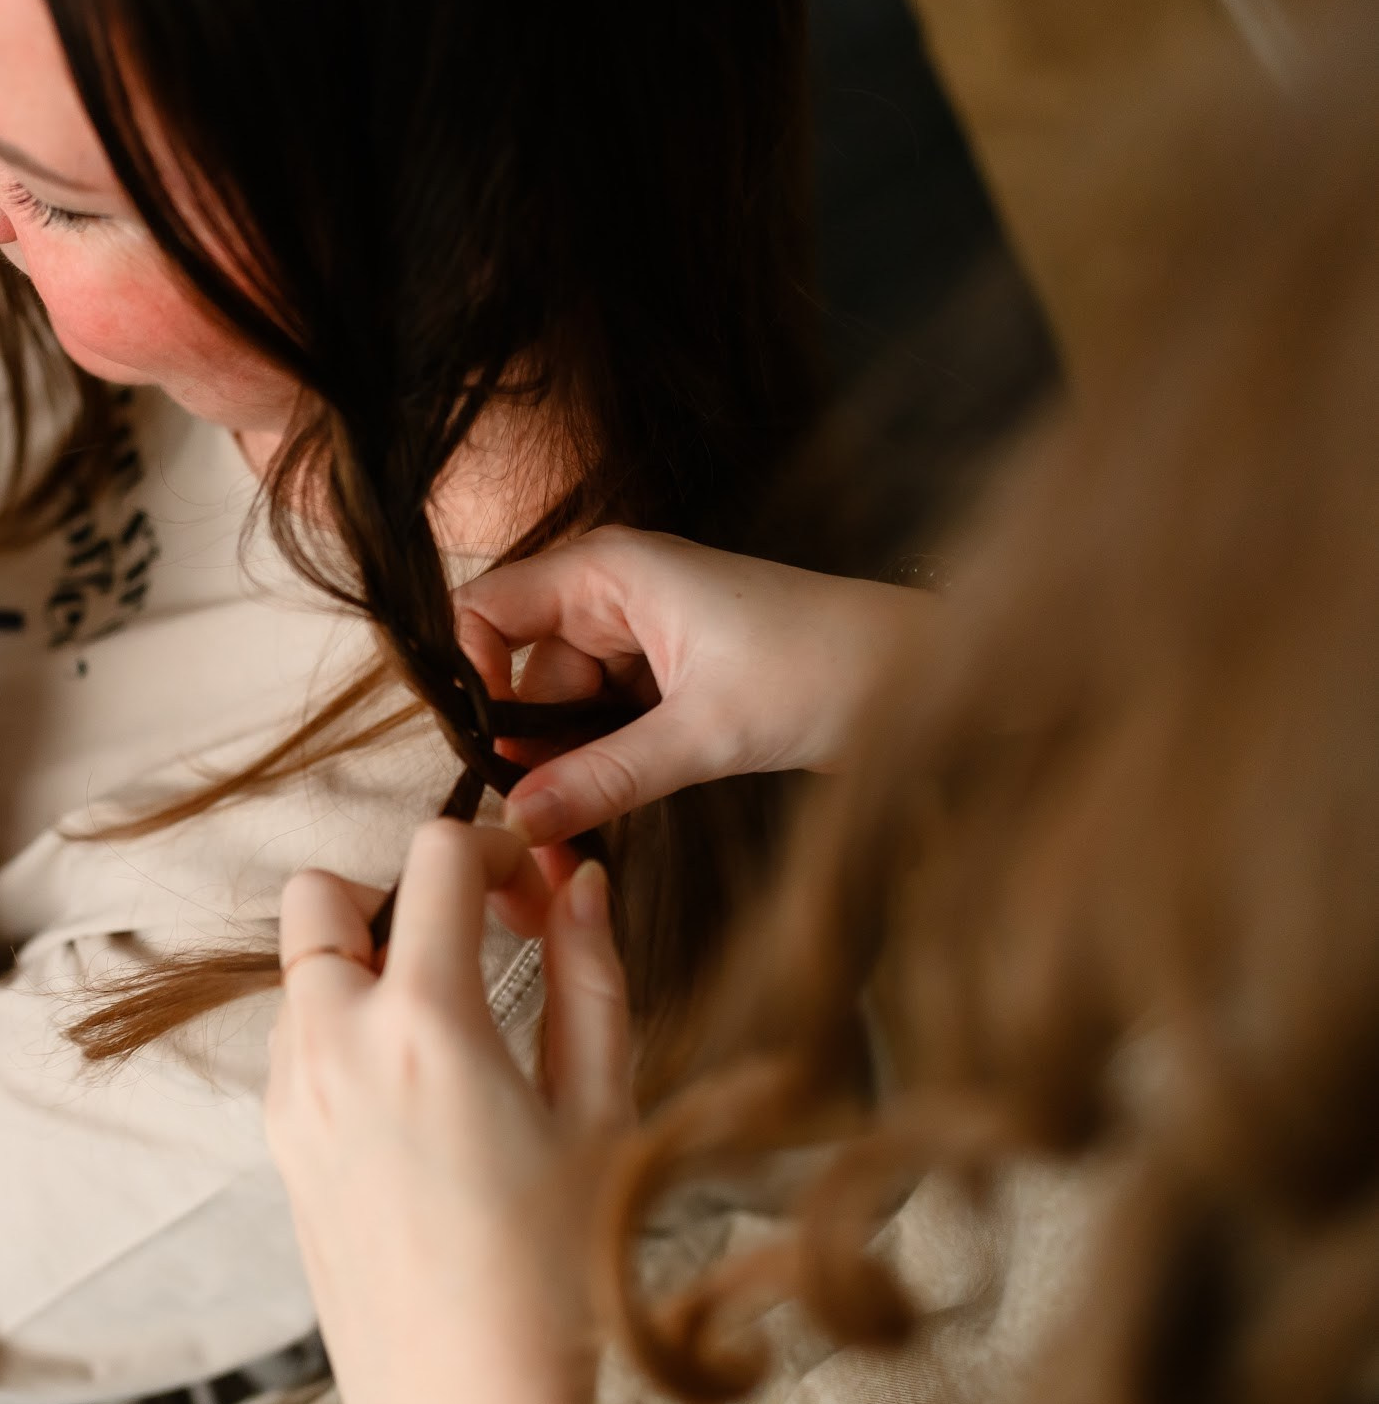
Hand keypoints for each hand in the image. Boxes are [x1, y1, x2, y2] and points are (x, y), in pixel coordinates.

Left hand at [268, 823, 630, 1403]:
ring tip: (455, 1029)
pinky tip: (418, 1091)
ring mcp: (291, 1096)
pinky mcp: (279, 1144)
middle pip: (319, 889)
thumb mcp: (600, 1113)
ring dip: (365, 961)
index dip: (493, 845)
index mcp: (425, 1023)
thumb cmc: (558, 1272)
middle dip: (391, 890)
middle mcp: (334, 1045)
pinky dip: (343, 1026)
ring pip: (300, 968)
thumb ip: (590, 978)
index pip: (435, 854)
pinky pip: (295, 1040)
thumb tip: (580, 882)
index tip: (533, 886)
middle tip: (470, 946)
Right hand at [456, 526, 933, 844]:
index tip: (481, 751)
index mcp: (610, 570)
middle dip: (520, 745)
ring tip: (567, 833)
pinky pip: (604, 722)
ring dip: (563, 767)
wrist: (936, 680)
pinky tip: (605, 810)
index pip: (486, 608)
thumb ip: (604, 776)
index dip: (467, 675)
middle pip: (521, 670)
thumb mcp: (708, 731)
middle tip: (526, 827)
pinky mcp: (670, 679)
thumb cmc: (835, 669)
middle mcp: (615, 594)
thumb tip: (520, 820)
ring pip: (562, 707)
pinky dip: (601, 767)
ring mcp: (643, 637)